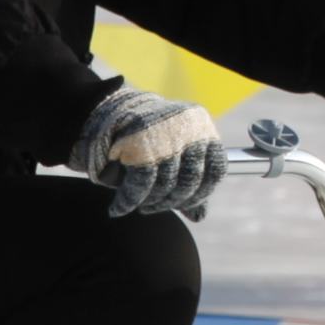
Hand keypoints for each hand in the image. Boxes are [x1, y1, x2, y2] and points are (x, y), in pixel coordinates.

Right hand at [71, 86, 223, 218]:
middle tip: (155, 208)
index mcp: (201, 124)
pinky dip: (129, 200)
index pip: (217, 169)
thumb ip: (190, 181)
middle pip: (190, 181)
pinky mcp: (139, 144)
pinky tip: (120, 207)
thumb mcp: (176, 152)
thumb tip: (199, 216)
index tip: (186, 204)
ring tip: (142, 206)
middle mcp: (187, 127)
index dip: (202, 193)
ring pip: (166, 185)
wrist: (108, 108)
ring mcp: (164, 135)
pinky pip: (141, 184)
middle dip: (172, 202)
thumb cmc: (148, 135)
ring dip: (151, 203)